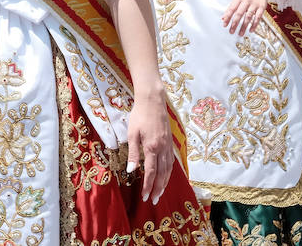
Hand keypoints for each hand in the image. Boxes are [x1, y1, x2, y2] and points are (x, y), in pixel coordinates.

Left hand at [125, 87, 173, 205]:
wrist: (153, 101)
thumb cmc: (139, 115)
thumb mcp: (132, 134)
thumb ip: (133, 153)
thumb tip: (130, 170)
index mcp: (152, 148)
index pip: (151, 172)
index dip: (148, 186)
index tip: (145, 197)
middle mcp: (162, 149)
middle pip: (162, 174)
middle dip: (157, 189)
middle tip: (153, 200)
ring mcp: (168, 145)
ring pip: (168, 169)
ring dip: (164, 183)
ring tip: (160, 193)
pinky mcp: (170, 142)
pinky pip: (171, 161)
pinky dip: (169, 172)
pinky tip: (166, 176)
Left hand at [222, 0, 270, 35]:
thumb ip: (231, 8)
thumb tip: (223, 18)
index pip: (231, 8)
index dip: (227, 17)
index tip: (224, 25)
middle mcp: (246, 1)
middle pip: (239, 13)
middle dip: (235, 23)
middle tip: (231, 32)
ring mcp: (254, 4)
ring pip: (248, 17)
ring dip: (244, 26)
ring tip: (240, 34)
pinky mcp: (262, 7)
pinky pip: (258, 17)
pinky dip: (254, 24)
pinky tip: (251, 30)